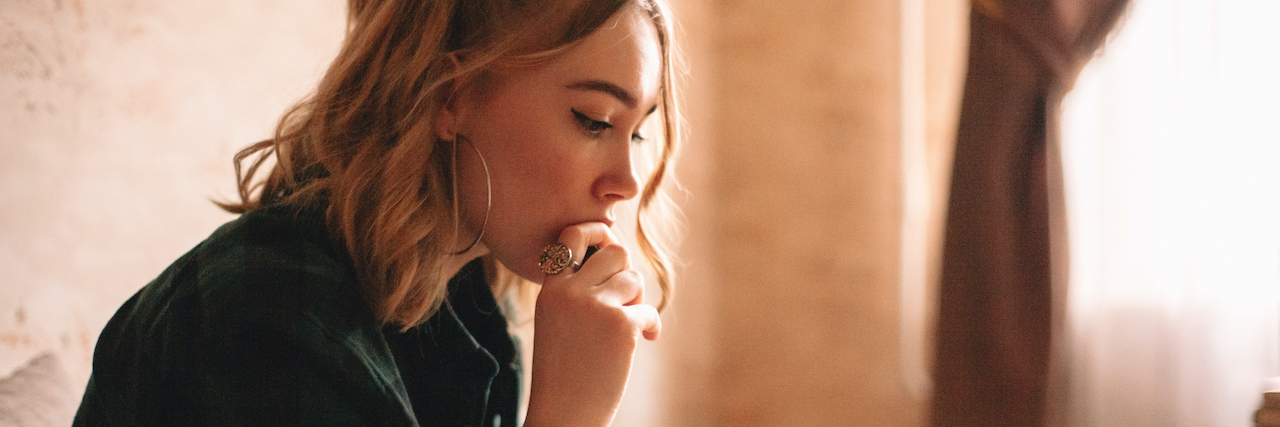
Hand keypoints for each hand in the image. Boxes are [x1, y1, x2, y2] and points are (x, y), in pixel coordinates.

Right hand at [523, 222, 661, 426]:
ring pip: (634, 279)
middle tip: (627, 300)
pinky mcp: (620, 325)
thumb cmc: (564, 371)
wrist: (565, 412)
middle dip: (626, 272)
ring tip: (629, 326)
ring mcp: (596, 306)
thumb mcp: (557, 320)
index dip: (598, 232)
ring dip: (637, 301)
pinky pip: (647, 311)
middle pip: (615, 251)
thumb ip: (577, 289)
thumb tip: (617, 255)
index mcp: (550, 288)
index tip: (609, 246)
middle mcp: (570, 291)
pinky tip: (646, 340)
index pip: (572, 235)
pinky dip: (650, 326)